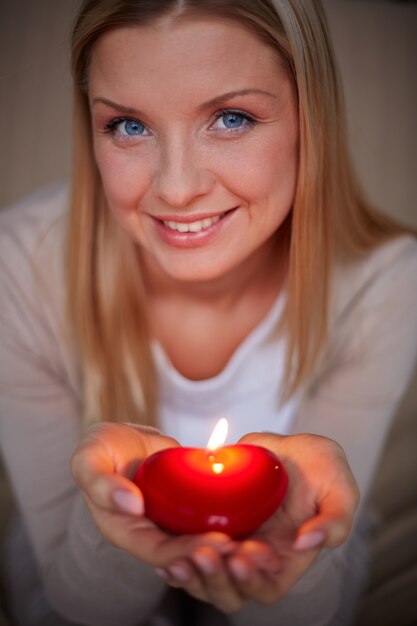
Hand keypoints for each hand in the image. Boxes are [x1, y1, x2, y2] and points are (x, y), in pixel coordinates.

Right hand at [71, 423, 235, 568]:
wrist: (123, 439)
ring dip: (220, 545)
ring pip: (197, 538)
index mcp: (122, 528)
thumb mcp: (88, 458)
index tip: (210, 545)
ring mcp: (170, 520)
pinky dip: (226, 521)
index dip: (181, 552)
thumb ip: (99, 481)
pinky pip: (206, 517)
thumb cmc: (101, 449)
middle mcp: (149, 531)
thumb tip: (130, 505)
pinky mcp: (188, 505)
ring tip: (246, 543)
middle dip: (208, 553)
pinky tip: (248, 520)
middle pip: (182, 551)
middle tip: (236, 547)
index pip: (154, 549)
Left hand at [158, 432, 358, 612]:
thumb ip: (335, 519)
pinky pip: (189, 549)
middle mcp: (256, 556)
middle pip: (232, 589)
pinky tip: (165, 554)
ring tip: (179, 558)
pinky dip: (176, 556)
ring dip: (192, 574)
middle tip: (205, 554)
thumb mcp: (341, 489)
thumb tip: (308, 542)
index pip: (268, 586)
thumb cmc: (323, 468)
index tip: (246, 553)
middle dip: (216, 579)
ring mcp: (232, 540)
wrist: (293, 445)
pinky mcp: (211, 521)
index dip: (254, 580)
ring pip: (206, 576)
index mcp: (287, 558)